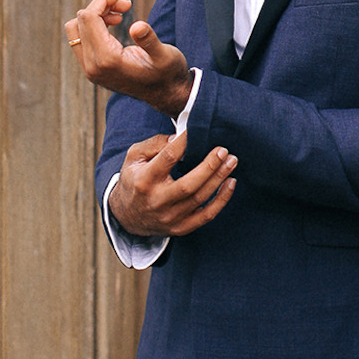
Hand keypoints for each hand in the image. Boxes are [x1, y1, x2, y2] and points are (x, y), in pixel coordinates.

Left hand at [65, 0, 193, 116]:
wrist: (165, 95)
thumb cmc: (168, 74)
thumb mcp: (165, 56)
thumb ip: (150, 41)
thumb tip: (137, 26)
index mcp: (108, 60)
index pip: (89, 18)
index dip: (102, 1)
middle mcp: (92, 66)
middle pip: (79, 21)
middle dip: (100, 7)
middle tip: (126, 5)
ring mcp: (90, 69)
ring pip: (76, 30)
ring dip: (95, 16)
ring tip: (121, 14)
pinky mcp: (91, 69)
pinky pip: (81, 40)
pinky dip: (94, 26)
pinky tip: (115, 23)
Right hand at [109, 132, 236, 236]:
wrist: (127, 216)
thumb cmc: (134, 179)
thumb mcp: (135, 157)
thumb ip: (155, 144)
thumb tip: (180, 137)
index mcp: (144, 180)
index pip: (167, 158)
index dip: (183, 143)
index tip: (195, 130)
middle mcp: (157, 201)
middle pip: (188, 185)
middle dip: (209, 166)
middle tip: (223, 150)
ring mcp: (169, 217)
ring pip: (200, 198)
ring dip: (219, 179)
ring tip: (231, 161)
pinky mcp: (180, 228)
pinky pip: (206, 216)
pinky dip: (222, 200)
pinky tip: (230, 183)